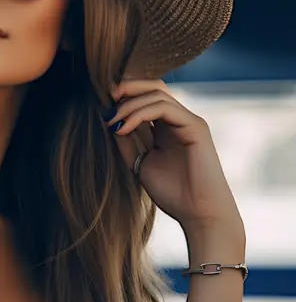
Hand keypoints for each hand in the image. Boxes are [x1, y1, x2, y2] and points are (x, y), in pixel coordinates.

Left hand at [106, 78, 244, 238]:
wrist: (198, 214)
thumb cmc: (173, 194)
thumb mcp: (141, 163)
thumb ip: (127, 142)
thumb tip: (109, 120)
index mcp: (167, 128)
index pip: (147, 98)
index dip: (124, 97)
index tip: (103, 108)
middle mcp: (179, 120)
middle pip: (154, 87)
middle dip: (127, 88)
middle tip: (106, 98)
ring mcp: (188, 121)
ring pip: (157, 94)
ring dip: (129, 104)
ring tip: (112, 120)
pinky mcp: (195, 126)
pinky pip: (164, 107)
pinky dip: (140, 113)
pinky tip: (124, 127)